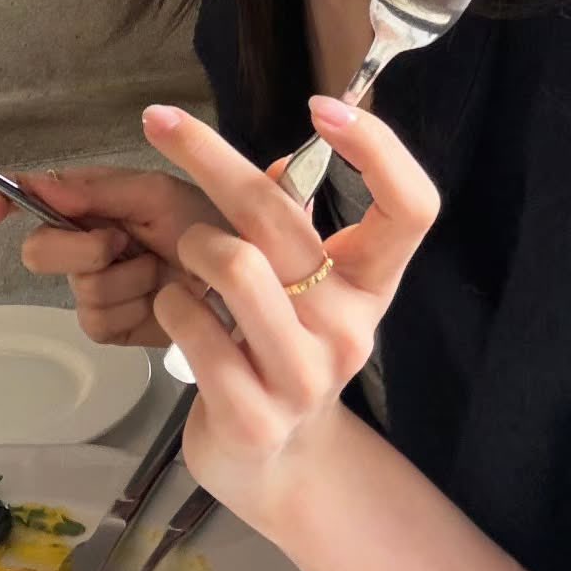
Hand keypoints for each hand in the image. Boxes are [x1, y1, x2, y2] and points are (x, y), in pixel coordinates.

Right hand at [0, 166, 228, 347]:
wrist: (253, 281)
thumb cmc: (214, 226)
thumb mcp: (157, 193)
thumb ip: (96, 188)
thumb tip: (38, 183)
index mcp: (97, 202)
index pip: (35, 197)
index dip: (5, 198)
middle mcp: (89, 243)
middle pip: (41, 250)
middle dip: (79, 246)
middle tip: (119, 241)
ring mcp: (99, 288)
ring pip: (78, 288)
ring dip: (123, 278)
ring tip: (161, 269)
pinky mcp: (115, 328)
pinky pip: (98, 320)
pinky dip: (132, 307)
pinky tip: (159, 299)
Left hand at [138, 95, 439, 536]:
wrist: (279, 465)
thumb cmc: (285, 347)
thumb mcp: (307, 286)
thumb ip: (296, 223)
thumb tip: (289, 155)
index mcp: (372, 283)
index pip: (412, 207)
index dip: (378, 148)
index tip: (325, 105)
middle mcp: (350, 327)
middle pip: (283, 217)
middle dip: (210, 156)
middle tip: (159, 120)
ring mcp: (305, 376)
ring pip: (234, 264)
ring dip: (190, 245)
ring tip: (187, 259)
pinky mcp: (254, 414)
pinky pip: (192, 324)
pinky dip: (171, 302)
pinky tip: (178, 311)